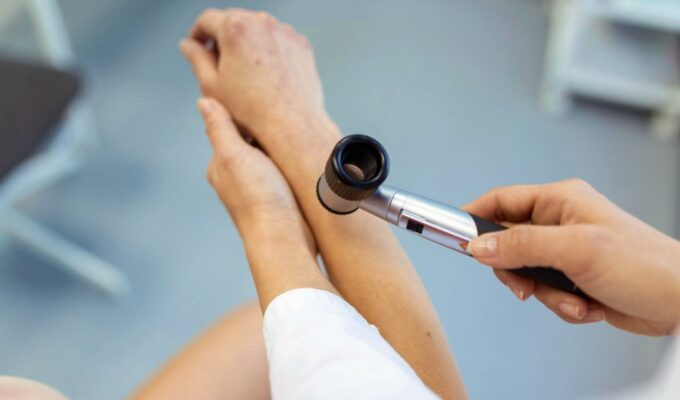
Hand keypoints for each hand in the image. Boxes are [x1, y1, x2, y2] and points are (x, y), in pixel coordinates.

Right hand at [180, 8, 333, 147]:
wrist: (292, 125)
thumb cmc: (252, 110)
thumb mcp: (211, 85)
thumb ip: (196, 58)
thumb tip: (188, 46)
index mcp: (236, 28)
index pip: (207, 19)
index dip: (197, 33)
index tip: (196, 46)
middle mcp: (263, 23)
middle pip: (234, 20)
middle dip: (222, 37)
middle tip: (216, 61)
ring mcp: (285, 32)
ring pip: (257, 30)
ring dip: (246, 42)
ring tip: (241, 71)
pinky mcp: (302, 45)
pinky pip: (278, 40)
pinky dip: (268, 50)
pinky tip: (264, 74)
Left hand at [197, 97, 315, 255]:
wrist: (285, 238)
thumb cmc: (259, 196)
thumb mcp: (234, 154)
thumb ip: (220, 128)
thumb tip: (203, 100)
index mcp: (220, 166)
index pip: (230, 129)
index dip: (246, 114)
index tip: (263, 99)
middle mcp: (236, 178)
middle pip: (250, 143)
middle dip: (265, 131)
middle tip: (284, 115)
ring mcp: (258, 190)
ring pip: (269, 157)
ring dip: (280, 147)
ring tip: (296, 134)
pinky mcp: (280, 199)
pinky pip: (284, 172)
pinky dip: (290, 163)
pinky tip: (302, 158)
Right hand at [464, 179, 679, 335]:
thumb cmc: (645, 265)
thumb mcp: (575, 249)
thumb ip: (522, 244)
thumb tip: (480, 246)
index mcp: (560, 201)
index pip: (501, 200)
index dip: (474, 215)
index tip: (452, 233)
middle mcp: (560, 222)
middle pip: (507, 243)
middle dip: (516, 271)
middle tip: (525, 285)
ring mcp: (566, 251)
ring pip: (525, 273)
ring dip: (545, 293)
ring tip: (575, 298)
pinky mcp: (573, 277)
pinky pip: (545, 292)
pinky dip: (561, 304)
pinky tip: (588, 305)